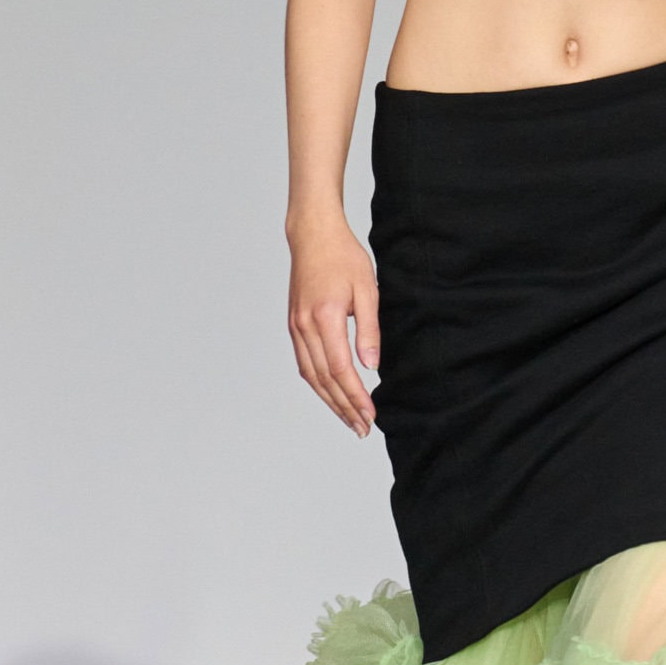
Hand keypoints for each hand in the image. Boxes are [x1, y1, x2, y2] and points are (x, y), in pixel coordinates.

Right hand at [288, 215, 379, 435]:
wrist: (313, 235)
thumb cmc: (343, 257)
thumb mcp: (367, 289)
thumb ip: (369, 329)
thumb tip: (371, 366)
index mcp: (324, 318)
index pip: (340, 369)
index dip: (355, 396)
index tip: (371, 414)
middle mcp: (304, 327)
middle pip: (324, 379)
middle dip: (344, 407)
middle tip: (362, 428)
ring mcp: (295, 327)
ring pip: (311, 376)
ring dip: (330, 401)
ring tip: (349, 419)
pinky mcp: (294, 326)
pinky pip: (304, 363)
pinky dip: (318, 384)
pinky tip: (331, 395)